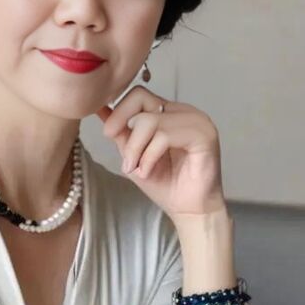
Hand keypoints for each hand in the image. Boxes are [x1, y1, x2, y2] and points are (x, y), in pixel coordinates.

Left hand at [95, 84, 227, 219]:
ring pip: (150, 120)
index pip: (138, 94)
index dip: (119, 111)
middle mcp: (184, 111)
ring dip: (136, 149)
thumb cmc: (166, 184)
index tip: (108, 133)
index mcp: (169, 112)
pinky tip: (148, 172)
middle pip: (141, 98)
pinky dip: (149, 156)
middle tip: (124, 157)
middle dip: (123, 127)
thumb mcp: (134, 154)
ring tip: (137, 170)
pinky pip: (165, 136)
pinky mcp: (205, 135)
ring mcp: (197, 120)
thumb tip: (99, 108)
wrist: (188, 210)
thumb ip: (121, 132)